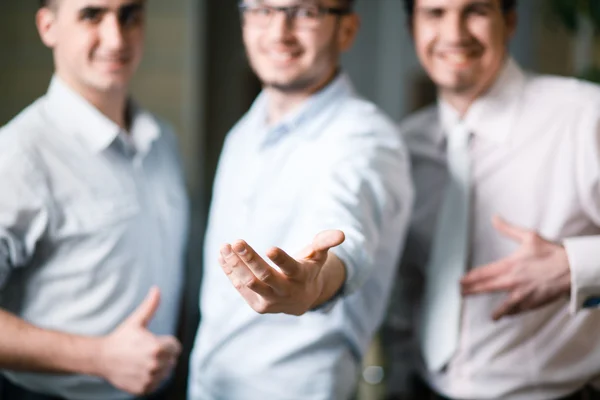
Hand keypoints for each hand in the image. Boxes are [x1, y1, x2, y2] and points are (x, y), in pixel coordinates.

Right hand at [96, 287, 180, 394]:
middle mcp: (155, 365)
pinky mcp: (144, 389)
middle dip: (163, 355)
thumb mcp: (137, 321)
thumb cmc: (121, 338)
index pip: (176, 347)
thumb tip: (157, 289)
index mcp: (157, 347)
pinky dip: (151, 378)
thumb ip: (150, 306)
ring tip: (142, 361)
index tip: (152, 342)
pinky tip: (139, 371)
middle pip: (172, 360)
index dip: (166, 343)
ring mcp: (150, 378)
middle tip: (145, 351)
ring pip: (166, 372)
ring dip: (158, 367)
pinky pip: (157, 384)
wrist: (101, 358)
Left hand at [219, 230, 344, 315]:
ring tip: (225, 247)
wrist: (301, 300)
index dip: (281, 259)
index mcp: (300, 277)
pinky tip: (222, 255)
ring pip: (249, 283)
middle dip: (250, 259)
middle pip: (265, 276)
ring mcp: (269, 301)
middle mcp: (285, 292)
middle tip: (237, 242)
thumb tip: (341, 234)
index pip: (290, 268)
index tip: (270, 248)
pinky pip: (240, 287)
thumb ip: (325, 242)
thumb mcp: (318, 255)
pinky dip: (230, 271)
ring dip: (235, 265)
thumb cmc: (308, 269)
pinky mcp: (256, 305)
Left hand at [461, 216, 570, 320]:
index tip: (460, 281)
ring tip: (491, 317)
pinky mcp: (533, 303)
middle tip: (462, 294)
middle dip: (472, 291)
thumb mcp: (528, 237)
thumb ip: (508, 229)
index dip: (469, 278)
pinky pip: (519, 310)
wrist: (571, 269)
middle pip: (486, 288)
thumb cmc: (551, 253)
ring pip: (504, 306)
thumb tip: (494, 218)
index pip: (482, 273)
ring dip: (496, 312)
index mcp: (509, 266)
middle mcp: (512, 282)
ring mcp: (522, 295)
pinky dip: (514, 313)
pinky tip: (510, 316)